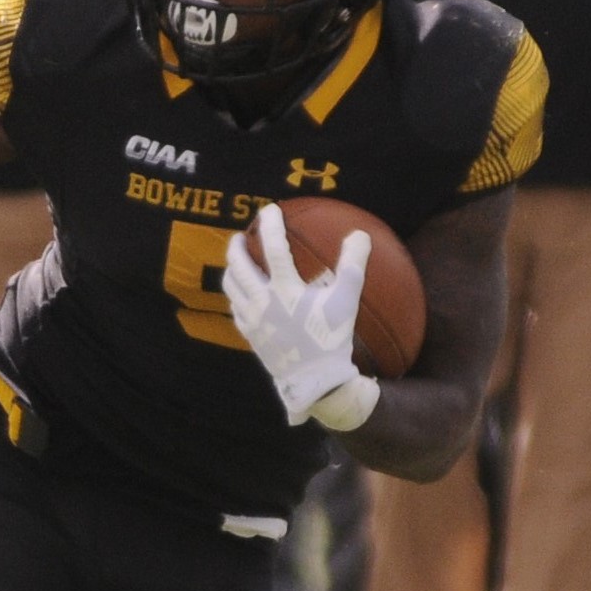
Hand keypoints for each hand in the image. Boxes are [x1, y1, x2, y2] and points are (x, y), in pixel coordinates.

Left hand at [223, 204, 371, 425]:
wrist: (313, 380)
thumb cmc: (331, 339)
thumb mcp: (346, 300)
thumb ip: (353, 265)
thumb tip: (359, 234)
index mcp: (285, 290)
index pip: (273, 248)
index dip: (270, 225)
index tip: (270, 210)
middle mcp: (261, 302)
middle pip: (239, 265)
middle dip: (237, 245)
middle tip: (241, 234)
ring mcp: (251, 319)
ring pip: (231, 286)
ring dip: (231, 268)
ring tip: (236, 260)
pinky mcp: (248, 334)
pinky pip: (234, 308)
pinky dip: (235, 293)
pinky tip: (241, 292)